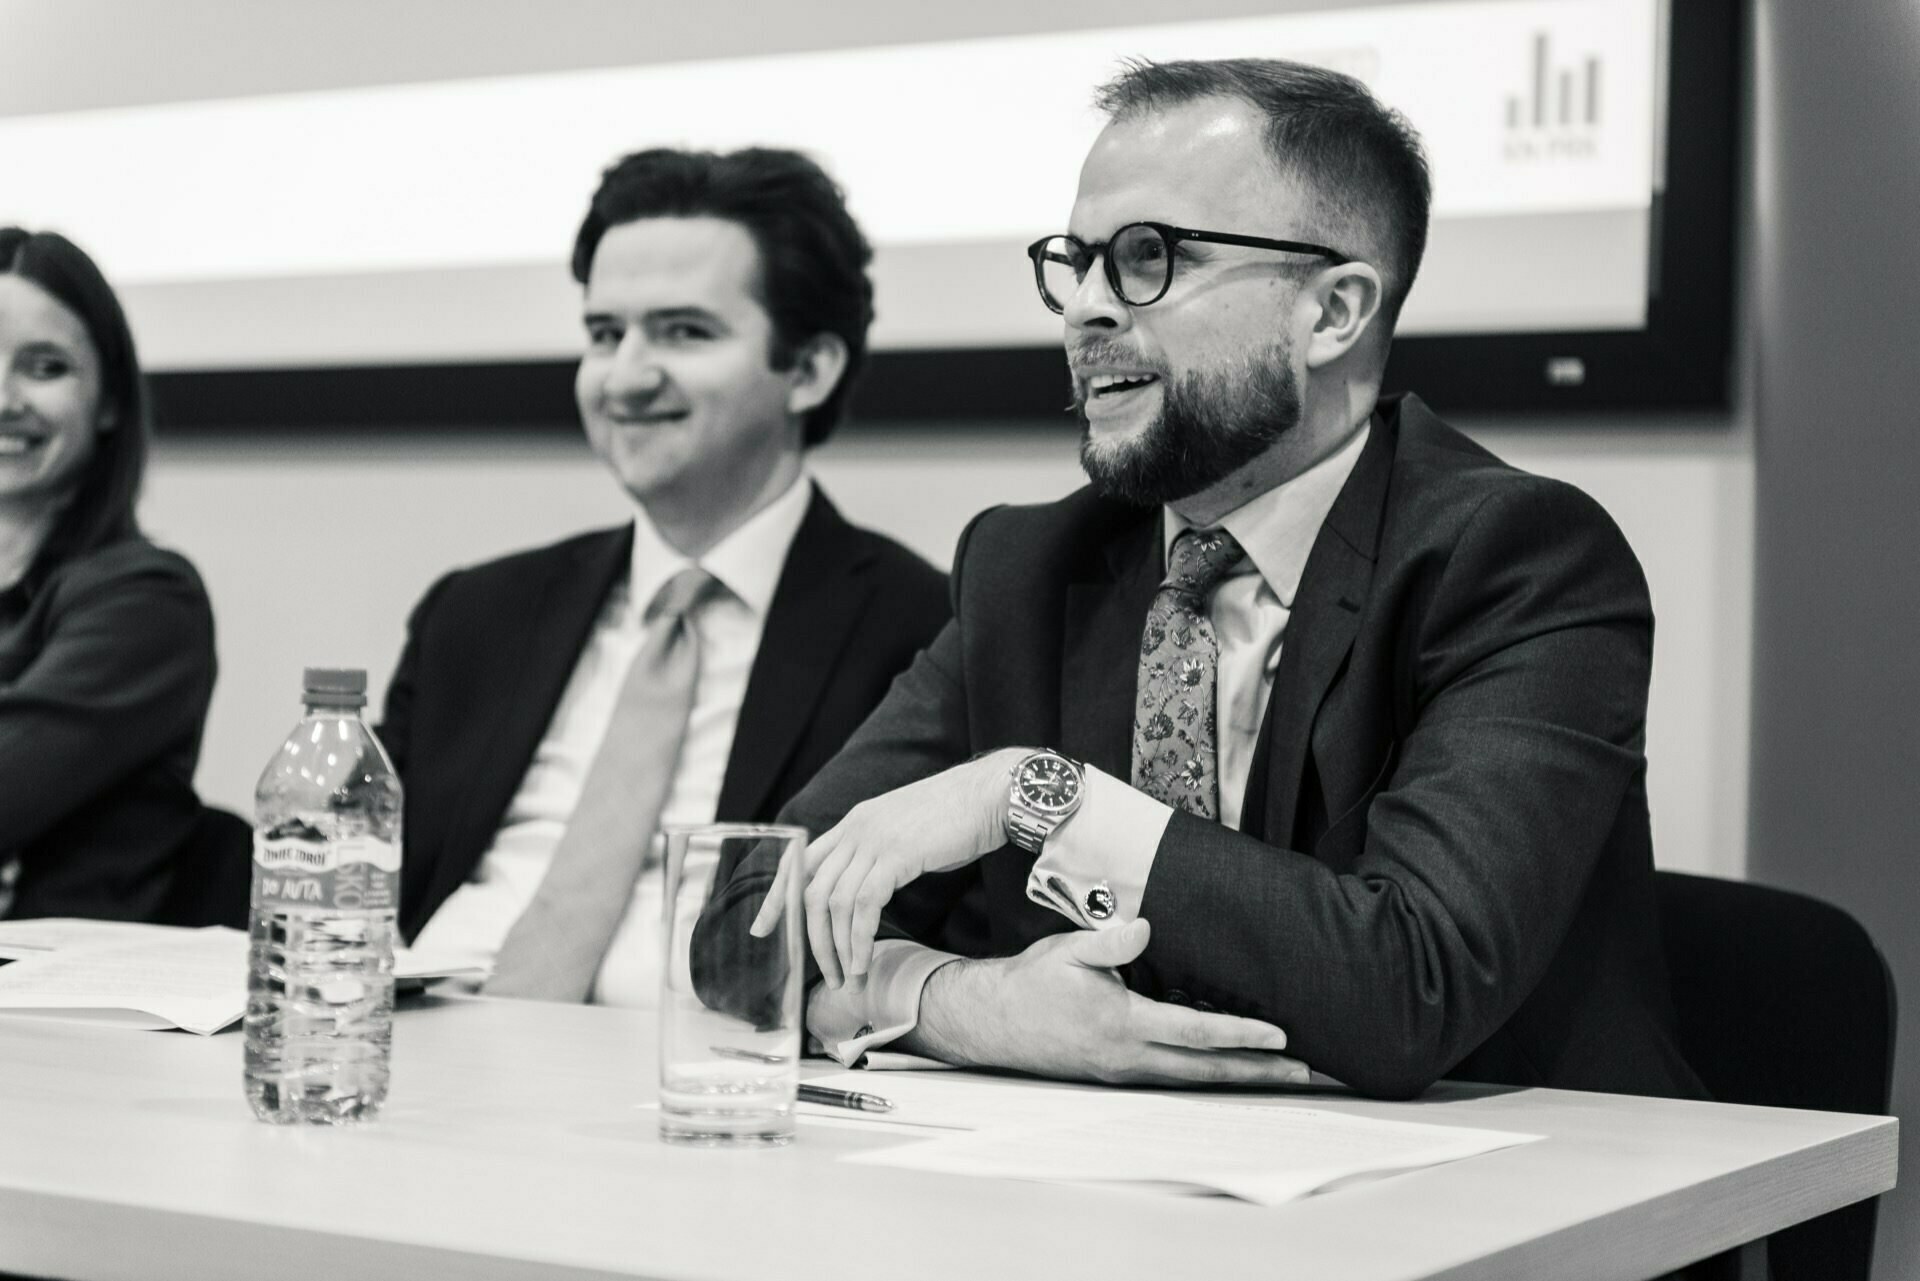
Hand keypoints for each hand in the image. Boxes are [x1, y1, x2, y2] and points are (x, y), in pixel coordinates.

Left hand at [750, 750, 1023, 985]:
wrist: (992, 795)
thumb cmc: (958, 818)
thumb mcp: (905, 832)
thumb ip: (881, 855)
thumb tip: (869, 894)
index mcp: (854, 822)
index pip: (798, 861)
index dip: (776, 897)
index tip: (763, 928)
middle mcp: (855, 828)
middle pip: (810, 889)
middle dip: (811, 939)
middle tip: (824, 974)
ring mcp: (873, 839)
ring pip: (834, 902)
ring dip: (838, 948)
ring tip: (850, 978)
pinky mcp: (896, 855)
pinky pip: (864, 906)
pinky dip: (860, 940)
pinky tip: (864, 962)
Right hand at [908, 920, 1309, 1086]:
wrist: (991, 1022)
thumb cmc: (1032, 983)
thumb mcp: (1067, 950)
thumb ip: (1109, 943)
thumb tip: (1144, 928)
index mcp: (1122, 1023)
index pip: (1195, 1031)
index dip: (1241, 1034)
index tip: (1281, 1035)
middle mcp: (1128, 1056)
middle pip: (1206, 1070)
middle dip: (1258, 1072)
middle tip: (1304, 1074)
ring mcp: (1122, 1071)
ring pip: (1192, 1080)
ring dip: (1237, 1077)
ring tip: (1277, 1075)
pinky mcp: (1115, 1074)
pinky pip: (1171, 1079)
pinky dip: (1205, 1076)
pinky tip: (1224, 1070)